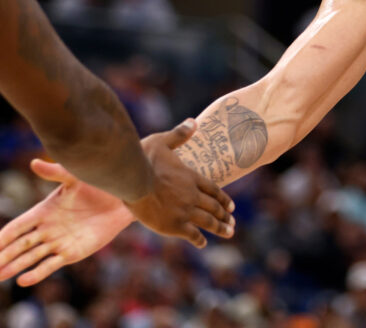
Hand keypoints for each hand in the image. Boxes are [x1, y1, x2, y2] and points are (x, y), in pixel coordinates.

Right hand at [0, 159, 134, 285]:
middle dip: (4, 256)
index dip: (3, 238)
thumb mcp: (75, 176)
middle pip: (21, 245)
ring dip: (15, 267)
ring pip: (32, 257)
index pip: (18, 227)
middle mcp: (47, 229)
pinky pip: (52, 264)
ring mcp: (58, 242)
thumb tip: (34, 162)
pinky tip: (23, 281)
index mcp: (44, 211)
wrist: (122, 198)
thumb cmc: (97, 183)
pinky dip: (38, 273)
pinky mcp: (72, 253)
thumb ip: (55, 172)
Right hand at [124, 119, 234, 246]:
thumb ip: (178, 134)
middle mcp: (192, 195)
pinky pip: (191, 234)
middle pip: (214, 206)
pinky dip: (199, 239)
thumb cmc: (144, 159)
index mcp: (191, 178)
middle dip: (224, 215)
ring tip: (229, 232)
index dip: (223, 199)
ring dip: (220, 227)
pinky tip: (203, 243)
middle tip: (232, 223)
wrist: (133, 179)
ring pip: (208, 221)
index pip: (213, 190)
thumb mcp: (162, 141)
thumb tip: (193, 121)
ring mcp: (184, 211)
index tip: (231, 206)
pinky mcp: (173, 225)